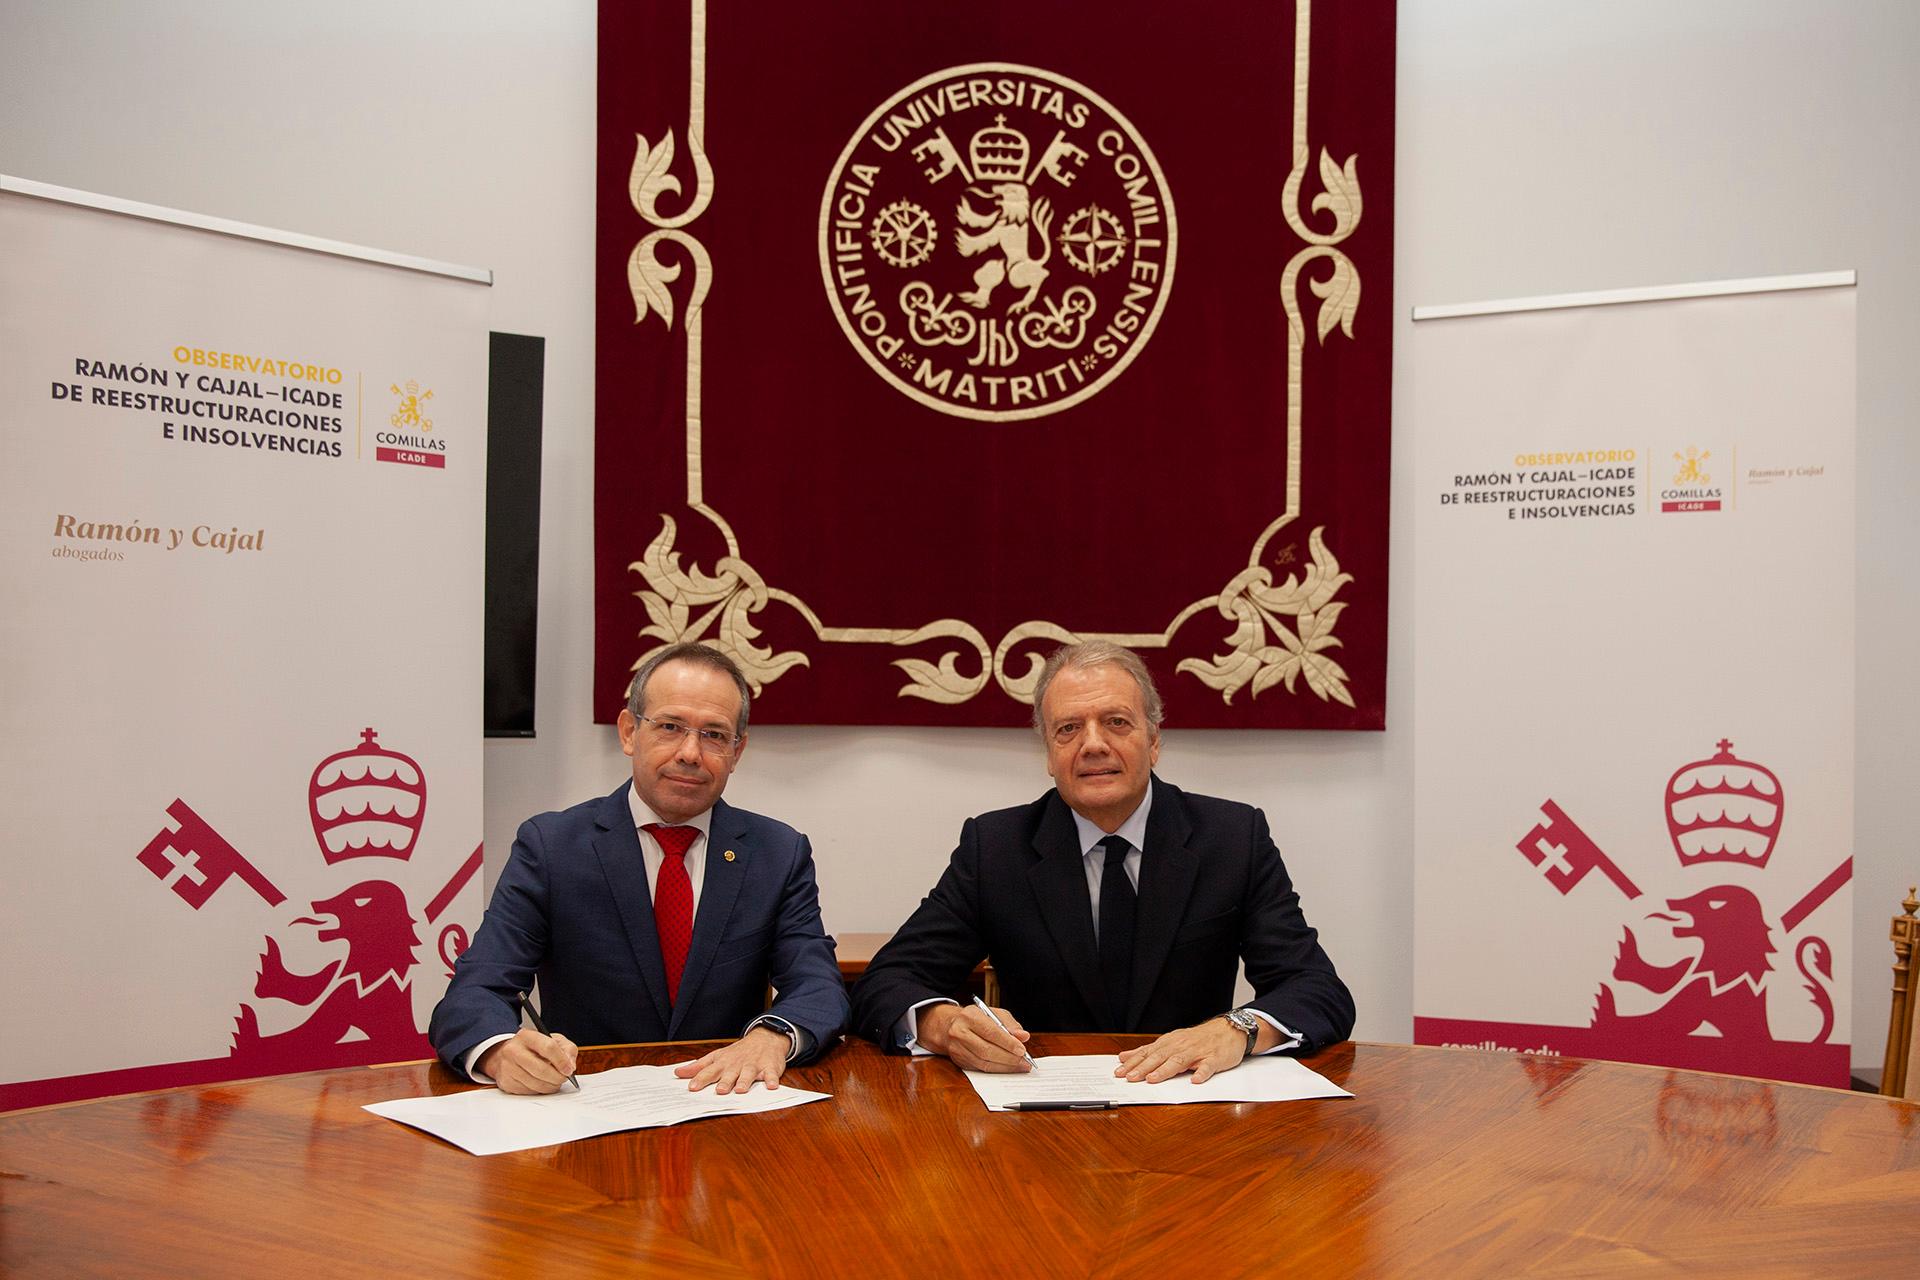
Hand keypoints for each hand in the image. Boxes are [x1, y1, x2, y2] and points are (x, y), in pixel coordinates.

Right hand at [477, 1028, 577, 1094]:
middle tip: (564, 1078)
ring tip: (555, 1081)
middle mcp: (513, 1050)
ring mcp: (508, 1068)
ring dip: (550, 1086)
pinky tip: (542, 1083)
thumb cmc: (533, 1047)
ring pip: (536, 1084)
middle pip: (541, 1069)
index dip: (561, 1061)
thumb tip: (570, 1066)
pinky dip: (540, 1090)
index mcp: (527, 1036)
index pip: (548, 1048)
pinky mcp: (506, 1083)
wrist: (507, 1055)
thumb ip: (567, 1049)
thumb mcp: (552, 1040)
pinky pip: (529, 1092)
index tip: (569, 1070)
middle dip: (557, 1077)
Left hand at [674, 1026, 790, 1093]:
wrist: (765, 1038)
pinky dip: (772, 1079)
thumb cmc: (738, 1053)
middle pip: (730, 1074)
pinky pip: (771, 1074)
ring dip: (745, 1081)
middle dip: (725, 1082)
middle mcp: (737, 1064)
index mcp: (724, 1063)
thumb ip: (698, 1067)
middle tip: (719, 1091)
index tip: (692, 1087)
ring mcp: (754, 1065)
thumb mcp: (717, 1057)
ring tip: (740, 1089)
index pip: (710, 1071)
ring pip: (749, 1074)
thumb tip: (678, 1073)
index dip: (701, 1079)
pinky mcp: (770, 1067)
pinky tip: (771, 1086)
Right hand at [917, 1002, 1031, 1072]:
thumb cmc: (976, 1019)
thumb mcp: (993, 1014)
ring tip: (1019, 1066)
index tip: (1022, 1050)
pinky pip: (980, 1069)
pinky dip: (996, 1070)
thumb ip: (1010, 1024)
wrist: (949, 1026)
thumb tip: (1023, 1036)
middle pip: (986, 1050)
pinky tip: (1007, 1068)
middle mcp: (960, 1032)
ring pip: (984, 1062)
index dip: (1008, 1042)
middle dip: (1008, 1058)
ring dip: (1005, 1066)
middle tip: (1024, 1061)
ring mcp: (957, 1048)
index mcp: (969, 1016)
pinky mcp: (959, 1061)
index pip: (991, 1031)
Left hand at [1115, 1016, 1246, 1084]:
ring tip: (1153, 1079)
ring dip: (1165, 1070)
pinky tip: (1195, 1080)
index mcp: (1169, 1043)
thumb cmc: (1197, 1039)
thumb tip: (1124, 1057)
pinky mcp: (1214, 1059)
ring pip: (1179, 1061)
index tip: (1119, 1072)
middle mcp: (1181, 1046)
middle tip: (1130, 1077)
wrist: (1227, 1030)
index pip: (1148, 1053)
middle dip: (1144, 1068)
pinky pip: (1208, 1067)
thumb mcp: (1170, 1042)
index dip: (1133, 1063)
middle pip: (1160, 1057)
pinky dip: (1201, 1073)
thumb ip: (1148, 1051)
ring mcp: (1198, 1052)